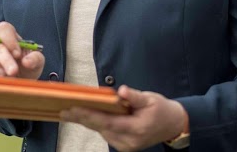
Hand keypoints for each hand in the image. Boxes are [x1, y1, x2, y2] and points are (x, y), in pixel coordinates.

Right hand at [0, 21, 44, 79]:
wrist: (20, 85)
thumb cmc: (28, 70)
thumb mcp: (37, 63)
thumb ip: (35, 59)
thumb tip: (26, 61)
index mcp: (10, 38)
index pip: (3, 28)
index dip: (9, 39)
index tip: (18, 54)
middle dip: (5, 59)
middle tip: (13, 72)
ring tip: (4, 77)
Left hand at [60, 85, 187, 151]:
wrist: (173, 126)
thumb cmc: (162, 109)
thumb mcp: (151, 99)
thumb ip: (135, 96)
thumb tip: (121, 91)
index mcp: (137, 129)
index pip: (108, 122)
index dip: (90, 115)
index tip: (74, 109)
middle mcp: (129, 141)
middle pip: (101, 129)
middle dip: (81, 119)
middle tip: (63, 111)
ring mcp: (126, 147)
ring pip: (102, 131)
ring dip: (87, 122)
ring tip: (70, 112)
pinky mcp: (123, 147)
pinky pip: (106, 133)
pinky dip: (95, 124)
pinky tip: (84, 117)